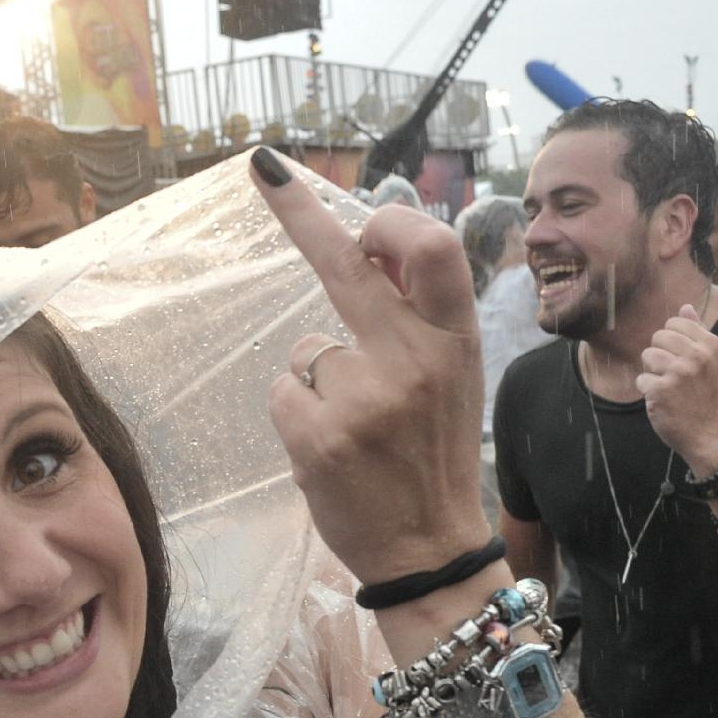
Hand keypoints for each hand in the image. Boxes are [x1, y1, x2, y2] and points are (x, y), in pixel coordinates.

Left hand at [249, 150, 490, 582]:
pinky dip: (296, 415)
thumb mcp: (451, 376)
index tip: (363, 216)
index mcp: (455, 340)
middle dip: (298, 209)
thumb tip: (365, 249)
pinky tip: (330, 449)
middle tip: (263, 166)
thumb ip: (417, 317)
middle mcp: (414, 360)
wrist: (429, 550)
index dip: (391, 223)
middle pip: (346, 264)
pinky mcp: (319, 434)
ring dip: (315, 381)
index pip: (429, 249)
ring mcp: (364, 397)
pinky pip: (283, 391)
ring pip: (305, 350)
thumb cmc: (431, 455)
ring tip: (352, 428)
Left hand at [636, 305, 717, 474]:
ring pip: (647, 355)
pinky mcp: (661, 389)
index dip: (670, 340)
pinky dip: (647, 390)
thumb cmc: (702, 393)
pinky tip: (661, 399)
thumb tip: (685, 307)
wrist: (703, 431)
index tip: (680, 358)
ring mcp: (678, 372)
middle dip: (659, 354)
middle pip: (658, 337)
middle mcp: (697, 355)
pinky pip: (641, 378)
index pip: (675, 322)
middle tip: (672, 374)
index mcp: (710, 344)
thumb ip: (697, 332)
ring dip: (651, 371)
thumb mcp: (708, 360)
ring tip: (666, 385)